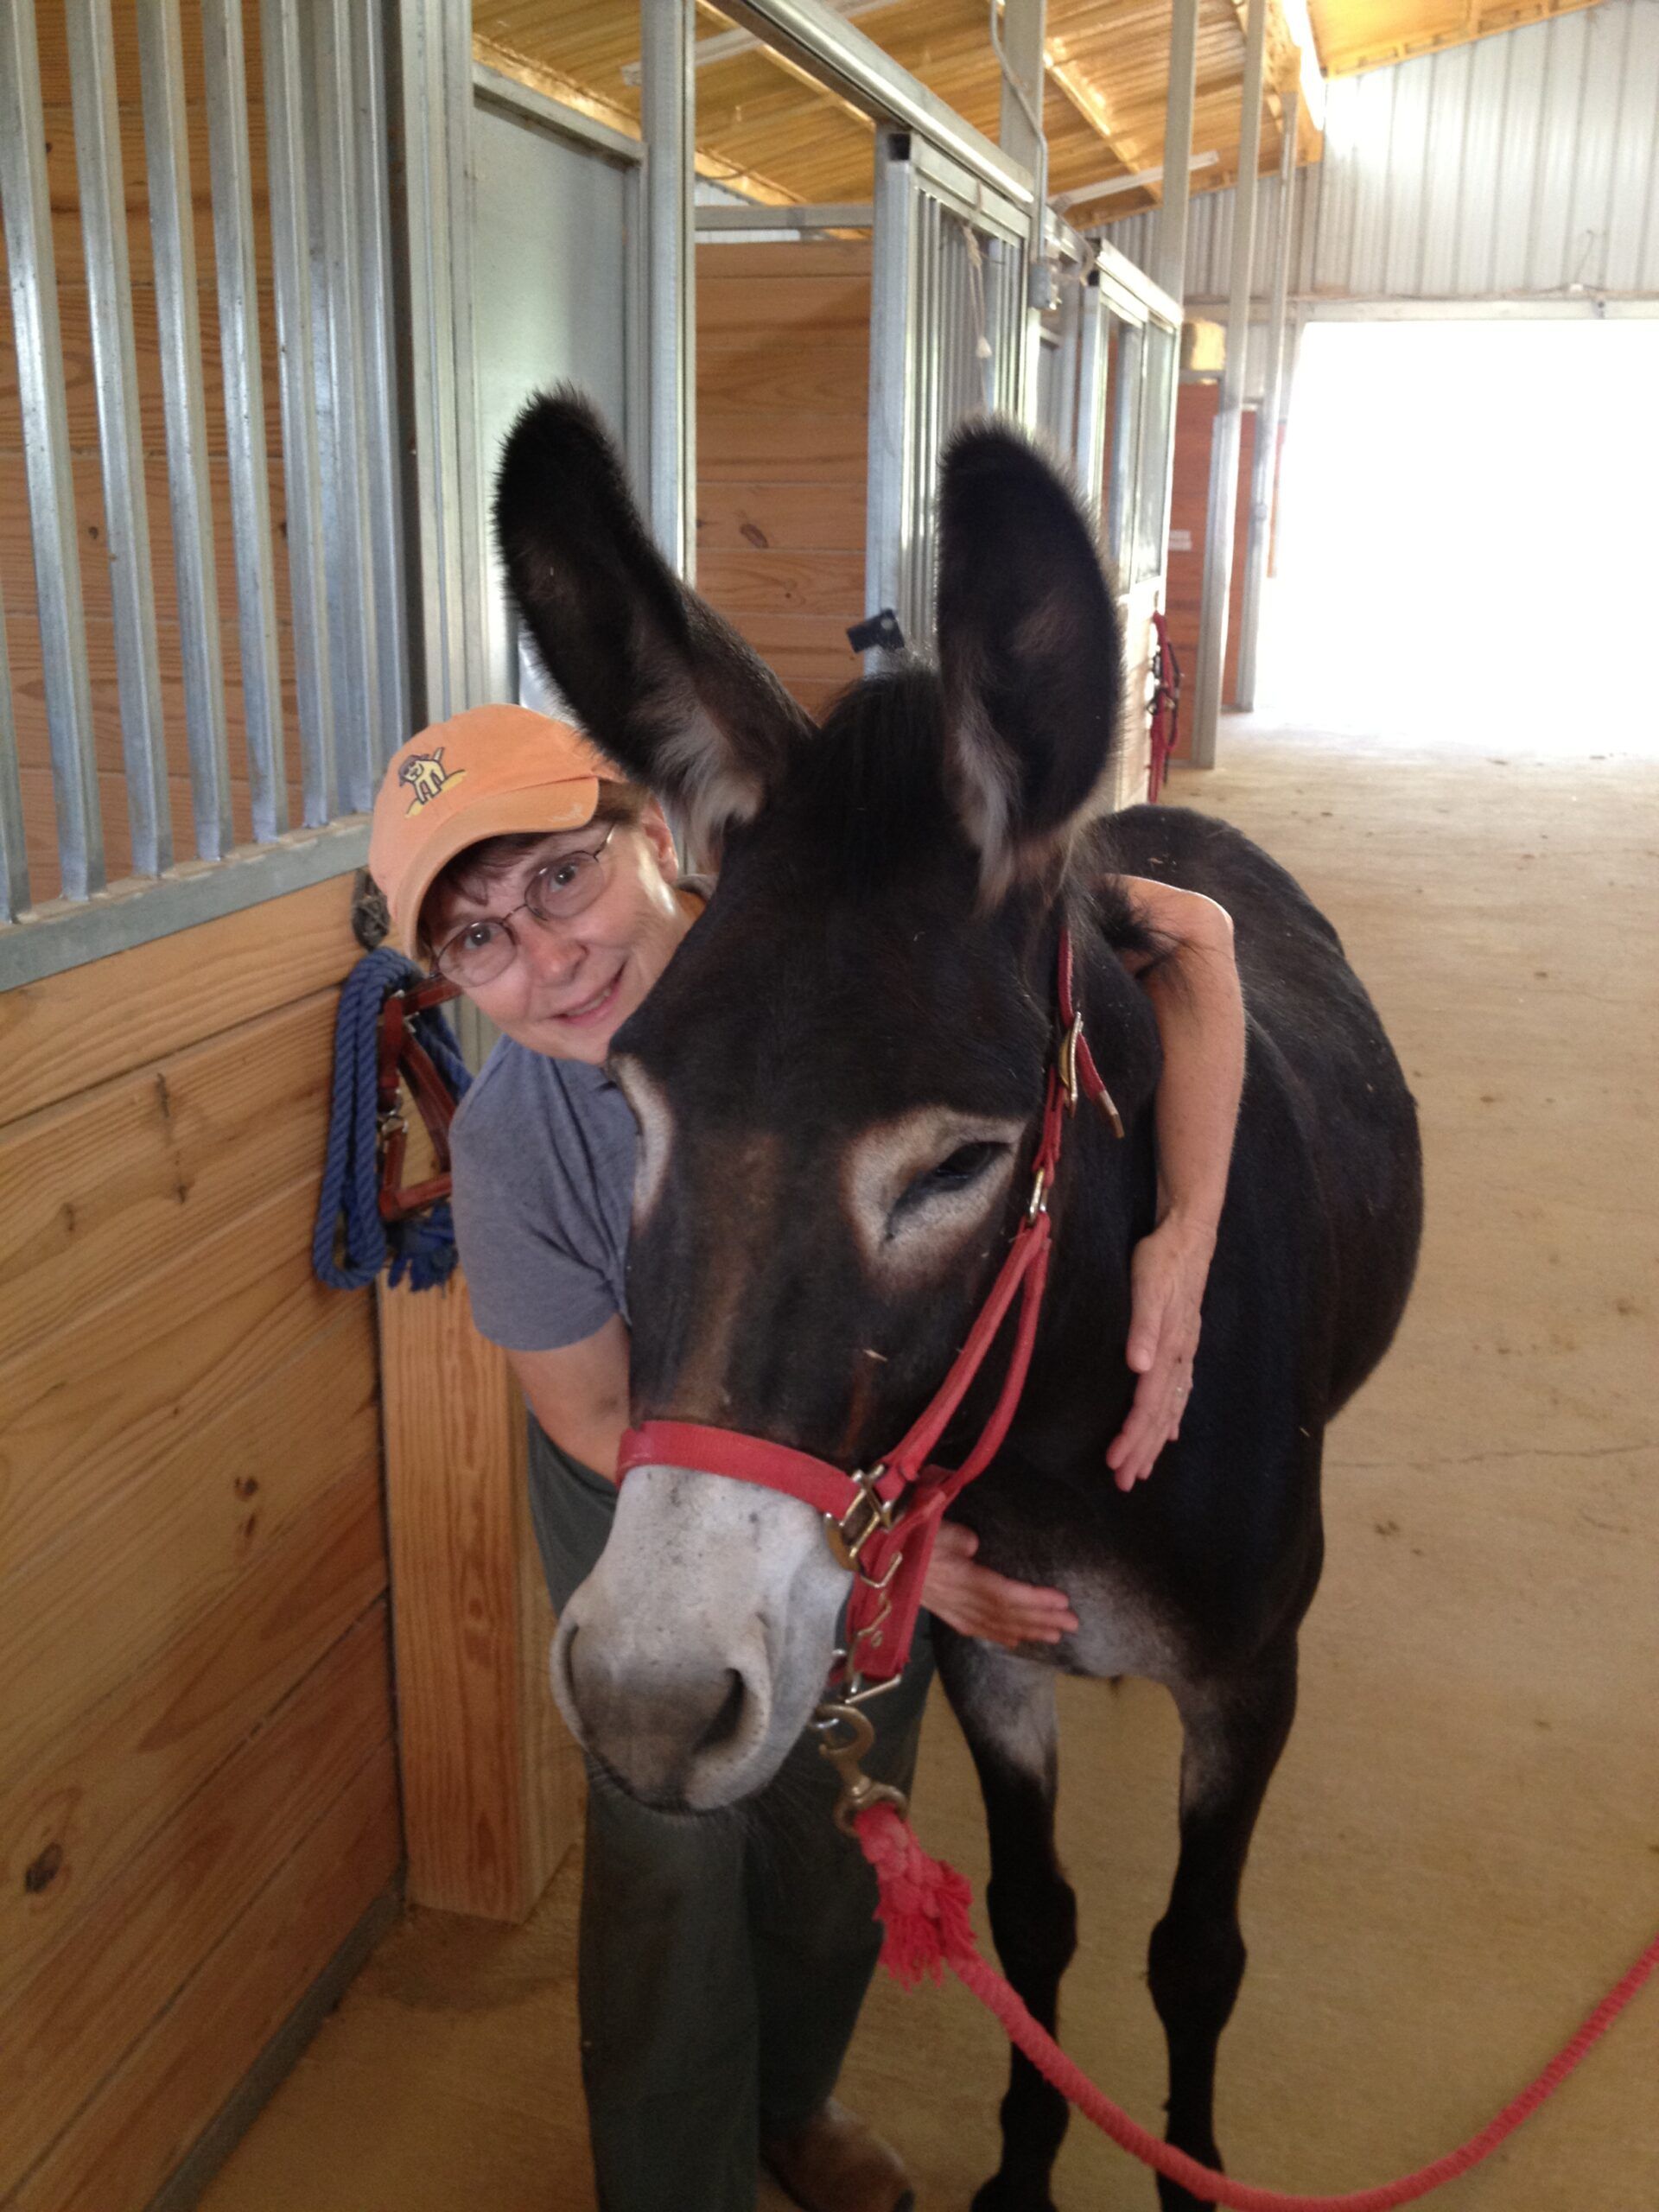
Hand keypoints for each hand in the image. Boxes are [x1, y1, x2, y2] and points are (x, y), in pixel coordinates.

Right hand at [921, 1521, 1078, 1647]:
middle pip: (1006, 1614)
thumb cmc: (906, 1534)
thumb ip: (954, 1537)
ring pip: (995, 1625)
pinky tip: (1017, 1641)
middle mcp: (958, 1600)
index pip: (1004, 1593)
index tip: (1062, 1601)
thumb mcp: (928, 1528)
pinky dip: (1000, 1636)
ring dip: (1027, 1631)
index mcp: (958, 1579)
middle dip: (1041, 1620)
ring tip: (1056, 1635)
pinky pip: (976, 1629)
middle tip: (1073, 1624)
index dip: (1034, 1600)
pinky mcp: (945, 1611)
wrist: (876, 1555)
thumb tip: (974, 1544)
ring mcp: (951, 1609)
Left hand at [1105, 1215, 1212, 1489]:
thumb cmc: (1162, 1258)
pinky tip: (1167, 1434)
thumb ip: (1143, 1326)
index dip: (1132, 1435)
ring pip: (1170, 1407)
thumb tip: (1140, 1366)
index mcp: (1169, 1346)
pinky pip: (1179, 1391)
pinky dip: (1172, 1416)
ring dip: (1154, 1440)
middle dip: (1141, 1450)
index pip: (1149, 1403)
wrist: (1190, 1233)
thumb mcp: (1148, 1284)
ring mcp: (1184, 1351)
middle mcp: (1179, 1355)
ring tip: (1141, 1469)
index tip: (1115, 1462)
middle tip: (1123, 1481)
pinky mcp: (1183, 1343)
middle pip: (1159, 1414)